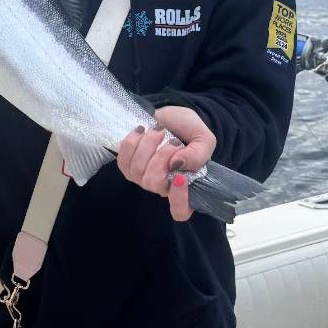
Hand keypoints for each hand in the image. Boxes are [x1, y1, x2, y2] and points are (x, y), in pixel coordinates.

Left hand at [116, 104, 215, 222]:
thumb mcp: (204, 140)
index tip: (180, 177)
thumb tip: (178, 163)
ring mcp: (143, 177)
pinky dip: (132, 142)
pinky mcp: (128, 165)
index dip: (179, 199)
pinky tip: (142, 131)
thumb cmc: (189, 131)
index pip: (180, 211)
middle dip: (162, 157)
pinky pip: (123, 160)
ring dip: (148, 145)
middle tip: (174, 141)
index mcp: (185, 187)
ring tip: (159, 130)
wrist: (171, 116)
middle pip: (154, 184)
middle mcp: (163, 187)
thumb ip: (198, 155)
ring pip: (137, 170)